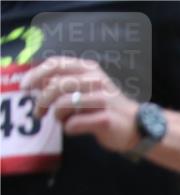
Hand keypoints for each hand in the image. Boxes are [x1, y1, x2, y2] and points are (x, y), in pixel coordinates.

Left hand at [21, 57, 142, 153]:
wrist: (138, 127)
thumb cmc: (107, 107)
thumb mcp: (87, 87)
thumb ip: (65, 82)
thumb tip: (36, 82)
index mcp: (89, 69)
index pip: (56, 64)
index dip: (36, 74)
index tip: (25, 88)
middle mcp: (96, 80)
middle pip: (56, 85)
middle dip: (42, 101)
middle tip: (39, 113)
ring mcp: (103, 99)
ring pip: (63, 104)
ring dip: (57, 115)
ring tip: (61, 120)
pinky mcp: (105, 119)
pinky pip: (74, 123)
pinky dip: (69, 128)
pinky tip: (75, 128)